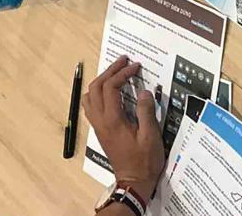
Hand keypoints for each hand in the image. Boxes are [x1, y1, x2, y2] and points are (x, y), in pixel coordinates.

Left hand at [83, 56, 164, 200]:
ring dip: (102, 81)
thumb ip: (146, 111)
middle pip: (97, 88)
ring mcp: (98, 125)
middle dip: (110, 71)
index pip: (111, 88)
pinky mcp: (100, 130)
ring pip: (90, 96)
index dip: (123, 73)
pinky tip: (112, 92)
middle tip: (124, 61)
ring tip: (116, 73)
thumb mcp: (151, 135)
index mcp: (112, 120)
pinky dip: (100, 92)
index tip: (136, 66)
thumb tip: (144, 92)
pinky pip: (92, 105)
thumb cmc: (144, 160)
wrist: (133, 181)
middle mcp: (101, 120)